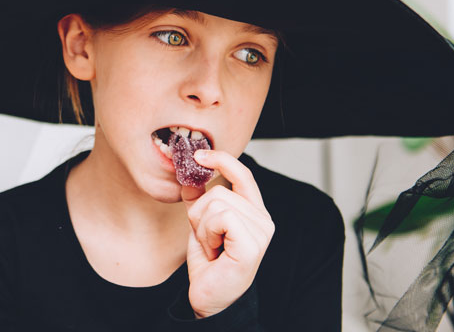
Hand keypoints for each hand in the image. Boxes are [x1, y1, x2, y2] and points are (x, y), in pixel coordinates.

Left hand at [181, 149, 273, 318]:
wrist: (210, 298)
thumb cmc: (210, 264)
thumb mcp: (201, 225)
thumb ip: (199, 200)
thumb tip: (190, 177)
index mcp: (254, 211)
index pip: (243, 174)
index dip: (222, 160)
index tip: (199, 156)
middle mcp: (263, 219)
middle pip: (219, 190)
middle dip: (199, 214)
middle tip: (206, 239)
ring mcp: (261, 232)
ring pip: (216, 202)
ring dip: (202, 227)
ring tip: (211, 247)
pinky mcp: (253, 244)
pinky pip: (221, 217)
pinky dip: (208, 234)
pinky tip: (214, 252)